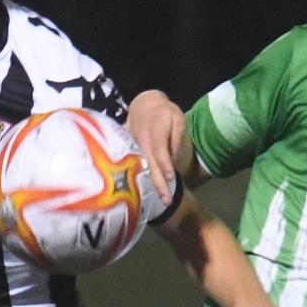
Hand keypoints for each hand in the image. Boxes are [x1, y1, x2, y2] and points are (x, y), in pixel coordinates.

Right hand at [126, 89, 185, 203]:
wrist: (142, 104)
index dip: (164, 164)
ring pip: (141, 168)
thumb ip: (176, 136)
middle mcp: (142, 141)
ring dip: (150, 185)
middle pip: (150, 164)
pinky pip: (135, 167)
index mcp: (155, 130)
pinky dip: (141, 181)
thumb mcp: (177, 118)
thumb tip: (174, 157)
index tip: (171, 178)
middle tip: (167, 201)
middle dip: (158, 183)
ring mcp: (133, 147)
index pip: (160, 149)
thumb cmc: (163, 112)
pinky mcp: (129, 152)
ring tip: (160, 201)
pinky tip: (146, 195)